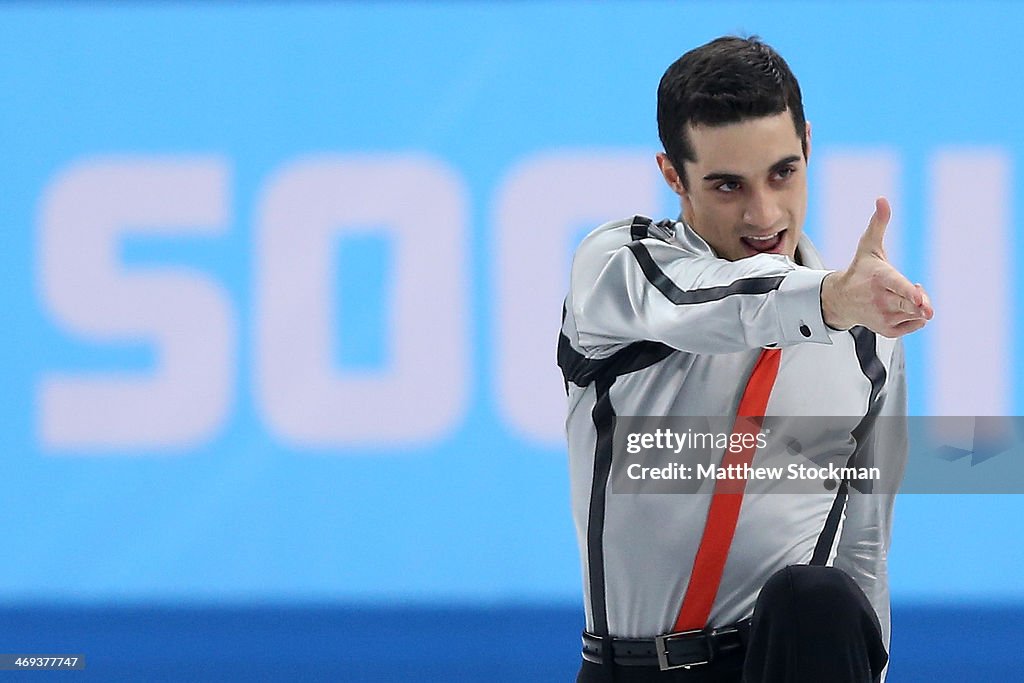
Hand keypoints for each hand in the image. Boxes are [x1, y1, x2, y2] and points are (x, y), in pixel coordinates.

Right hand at [821, 197, 933, 336]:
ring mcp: (883, 317)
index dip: (913, 294)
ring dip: (918, 306)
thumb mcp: (869, 246)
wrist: (841, 299)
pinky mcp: (887, 330)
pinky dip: (915, 317)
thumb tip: (882, 199)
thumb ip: (879, 223)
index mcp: (880, 278)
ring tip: (905, 296)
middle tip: (919, 295)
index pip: (899, 287)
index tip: (922, 300)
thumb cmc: (860, 270)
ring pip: (917, 314)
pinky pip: (915, 325)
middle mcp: (881, 300)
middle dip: (922, 302)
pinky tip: (903, 307)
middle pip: (913, 304)